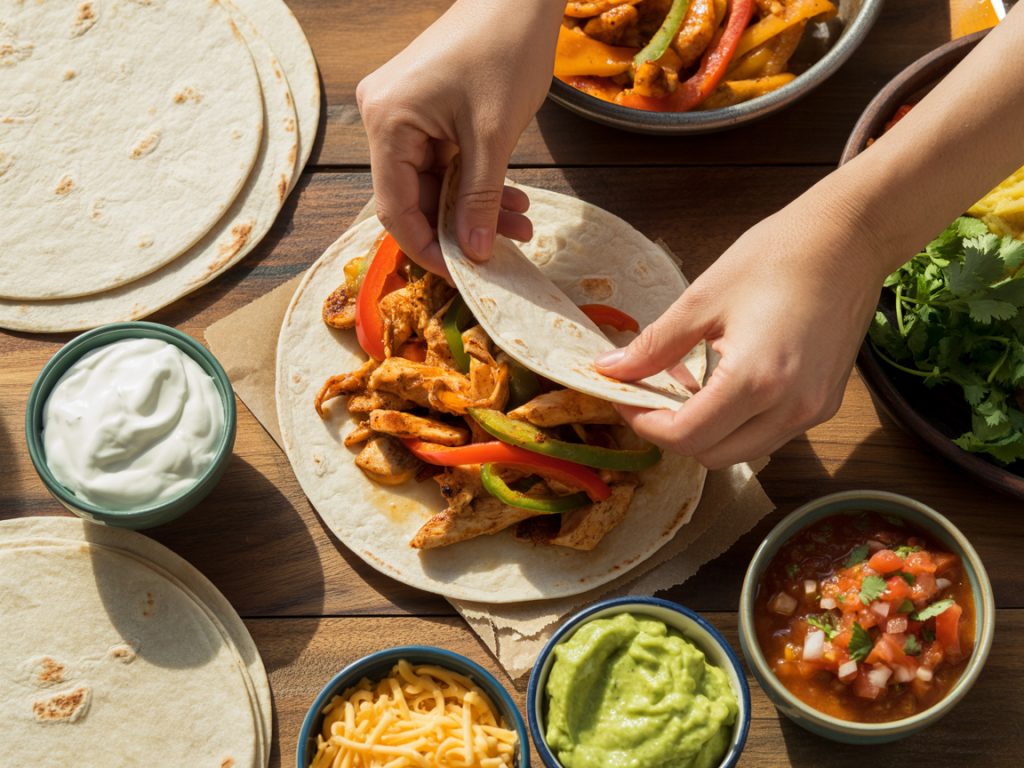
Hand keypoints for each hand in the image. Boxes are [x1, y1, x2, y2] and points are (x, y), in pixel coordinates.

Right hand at [356, 0, 562, 274]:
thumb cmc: (505, 49)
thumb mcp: (494, 135)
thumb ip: (480, 199)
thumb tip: (475, 252)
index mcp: (387, 121)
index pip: (395, 208)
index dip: (428, 248)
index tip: (463, 275)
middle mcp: (384, 118)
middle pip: (414, 197)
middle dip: (462, 227)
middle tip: (506, 248)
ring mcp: (403, 113)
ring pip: (435, 183)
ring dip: (476, 207)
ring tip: (522, 223)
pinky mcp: (425, 110)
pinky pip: (446, 161)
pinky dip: (476, 183)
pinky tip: (511, 198)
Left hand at [596, 195, 887, 468]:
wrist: (848, 239)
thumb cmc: (778, 256)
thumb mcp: (703, 298)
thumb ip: (655, 344)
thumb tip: (611, 370)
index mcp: (757, 379)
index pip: (685, 436)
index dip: (644, 424)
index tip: (624, 398)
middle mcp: (790, 408)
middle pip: (712, 455)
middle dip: (673, 432)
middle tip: (649, 394)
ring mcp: (812, 411)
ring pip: (741, 451)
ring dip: (706, 432)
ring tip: (686, 388)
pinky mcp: (824, 406)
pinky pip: (769, 435)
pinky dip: (737, 424)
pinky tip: (723, 385)